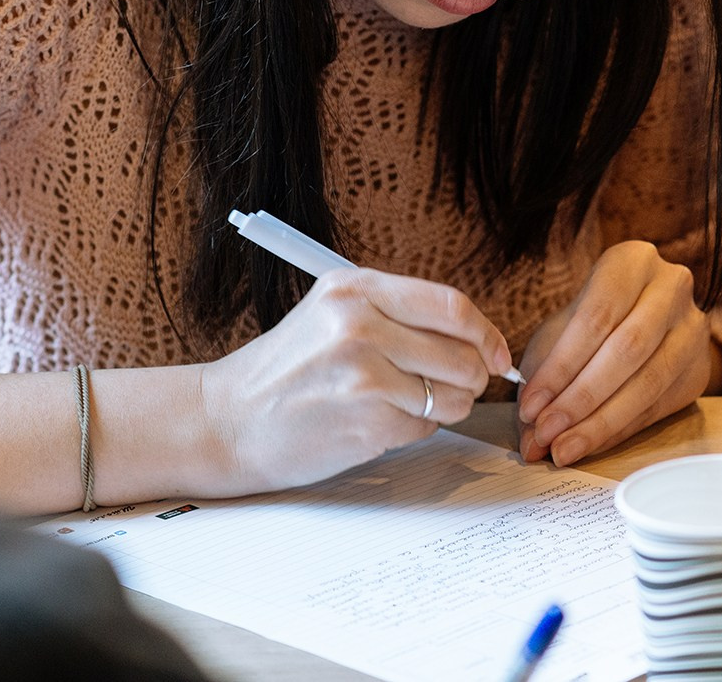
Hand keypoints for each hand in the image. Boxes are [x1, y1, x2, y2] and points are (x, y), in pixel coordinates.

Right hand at [198, 269, 512, 492]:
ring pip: (451, 395)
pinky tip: (377, 423)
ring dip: (446, 407)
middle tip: (457, 386)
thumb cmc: (286, 371)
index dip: (485, 333)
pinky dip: (413, 430)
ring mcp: (362, 375)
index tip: (495, 353)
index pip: (451, 305)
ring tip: (408, 405)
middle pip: (461, 353)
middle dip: (472, 377)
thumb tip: (477, 336)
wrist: (225, 421)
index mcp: (355, 290)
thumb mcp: (334, 316)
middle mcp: (359, 325)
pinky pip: (423, 427)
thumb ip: (398, 315)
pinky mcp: (365, 421)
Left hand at [516, 241, 714, 466]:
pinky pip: (659, 407)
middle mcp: (672, 288)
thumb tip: (529, 441)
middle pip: (627, 350)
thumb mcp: (560, 331)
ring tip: (562, 448)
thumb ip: (542, 376)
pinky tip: (589, 444)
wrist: (639, 315)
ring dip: (600, 423)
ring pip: (648, 383)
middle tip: (544, 433)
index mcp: (633, 262)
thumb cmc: (591, 318)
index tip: (530, 406)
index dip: (561, 366)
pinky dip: (619, 430)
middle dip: (580, 399)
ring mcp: (693, 328)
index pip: (596, 317)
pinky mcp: (700, 369)